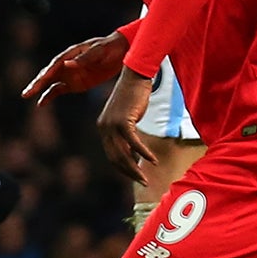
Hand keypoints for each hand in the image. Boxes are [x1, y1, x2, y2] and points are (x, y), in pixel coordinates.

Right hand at [23, 33, 128, 104]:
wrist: (120, 53)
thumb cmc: (109, 48)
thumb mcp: (99, 51)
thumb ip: (84, 58)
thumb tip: (67, 64)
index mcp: (71, 54)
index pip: (56, 63)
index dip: (48, 72)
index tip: (40, 80)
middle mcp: (66, 64)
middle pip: (48, 73)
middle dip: (37, 82)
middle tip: (26, 92)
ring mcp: (69, 74)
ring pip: (50, 82)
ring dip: (39, 89)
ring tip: (27, 95)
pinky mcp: (74, 84)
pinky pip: (58, 90)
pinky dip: (49, 96)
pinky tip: (40, 103)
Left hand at [96, 68, 154, 184]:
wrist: (135, 75)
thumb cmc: (134, 94)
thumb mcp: (127, 115)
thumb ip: (126, 130)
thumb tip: (132, 147)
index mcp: (103, 128)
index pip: (111, 154)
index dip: (123, 168)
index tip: (135, 175)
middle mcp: (104, 128)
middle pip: (116, 158)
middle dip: (129, 172)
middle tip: (143, 182)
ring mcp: (112, 125)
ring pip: (123, 154)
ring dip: (135, 168)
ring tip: (146, 177)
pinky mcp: (123, 121)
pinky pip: (134, 143)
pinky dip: (144, 153)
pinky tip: (153, 160)